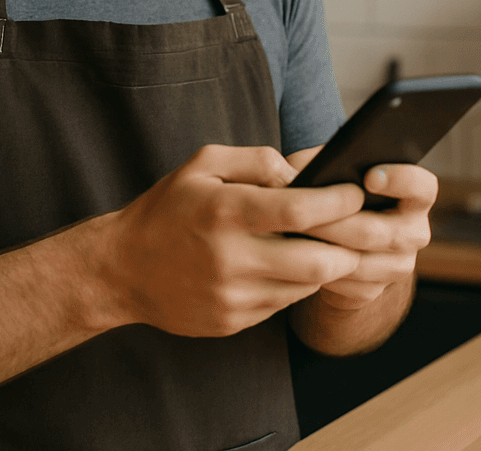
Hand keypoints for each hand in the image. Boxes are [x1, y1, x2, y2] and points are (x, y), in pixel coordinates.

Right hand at [102, 144, 364, 338]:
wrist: (122, 269)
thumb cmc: (168, 208)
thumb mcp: (203, 164)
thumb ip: (255, 159)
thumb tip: (301, 173)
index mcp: (224, 211)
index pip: (301, 209)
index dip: (339, 201)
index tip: (356, 192)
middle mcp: (230, 258)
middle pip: (318, 261)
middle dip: (349, 245)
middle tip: (358, 228)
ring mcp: (232, 295)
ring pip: (306, 286)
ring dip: (325, 265)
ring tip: (326, 244)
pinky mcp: (232, 321)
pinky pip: (283, 303)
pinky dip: (296, 283)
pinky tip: (289, 265)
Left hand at [288, 151, 436, 311]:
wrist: (335, 240)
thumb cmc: (332, 192)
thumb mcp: (324, 170)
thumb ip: (312, 163)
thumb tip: (284, 166)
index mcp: (414, 195)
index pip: (422, 187)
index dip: (401, 180)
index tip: (370, 177)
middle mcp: (414, 232)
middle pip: (379, 231)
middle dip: (336, 223)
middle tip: (302, 215)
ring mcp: (399, 265)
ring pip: (361, 263)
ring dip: (324, 250)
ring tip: (293, 236)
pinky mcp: (376, 290)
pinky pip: (348, 286)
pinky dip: (322, 273)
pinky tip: (299, 260)